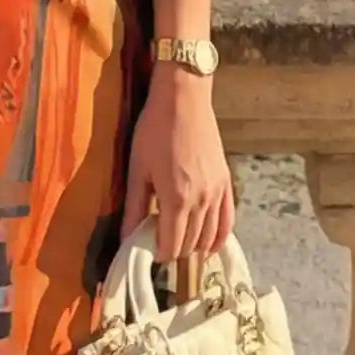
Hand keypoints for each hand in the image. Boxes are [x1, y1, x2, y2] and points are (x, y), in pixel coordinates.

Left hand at [123, 71, 234, 262]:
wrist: (184, 100)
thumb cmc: (154, 131)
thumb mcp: (138, 169)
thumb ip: (134, 208)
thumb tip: (127, 238)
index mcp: (177, 199)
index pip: (172, 244)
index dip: (159, 254)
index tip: (148, 251)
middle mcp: (201, 200)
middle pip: (191, 244)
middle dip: (174, 251)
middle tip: (159, 244)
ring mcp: (217, 192)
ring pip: (210, 236)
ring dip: (194, 246)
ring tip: (179, 243)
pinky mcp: (226, 182)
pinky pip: (227, 220)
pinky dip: (219, 236)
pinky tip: (208, 244)